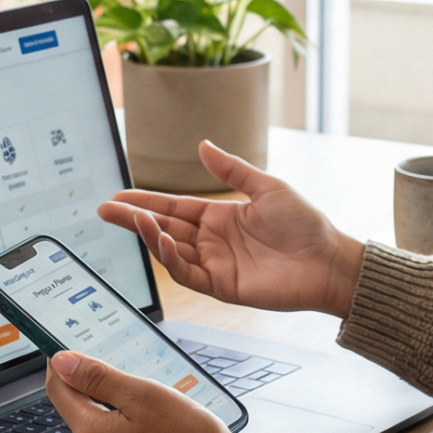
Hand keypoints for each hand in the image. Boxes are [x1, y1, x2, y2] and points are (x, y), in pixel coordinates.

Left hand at [44, 350, 232, 432]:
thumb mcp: (144, 396)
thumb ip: (99, 378)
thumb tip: (63, 362)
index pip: (59, 392)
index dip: (62, 368)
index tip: (69, 354)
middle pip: (88, 416)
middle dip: (109, 398)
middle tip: (144, 391)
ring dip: (128, 424)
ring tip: (166, 422)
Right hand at [102, 141, 366, 317]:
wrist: (328, 260)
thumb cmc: (305, 223)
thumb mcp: (266, 187)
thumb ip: (232, 170)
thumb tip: (203, 145)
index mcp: (220, 217)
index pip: (173, 208)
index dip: (145, 201)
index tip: (118, 195)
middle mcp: (212, 241)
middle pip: (163, 229)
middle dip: (133, 219)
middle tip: (104, 210)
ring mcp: (215, 264)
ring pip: (170, 251)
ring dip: (149, 236)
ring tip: (131, 218)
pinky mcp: (221, 286)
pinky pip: (187, 273)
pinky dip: (170, 258)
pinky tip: (161, 240)